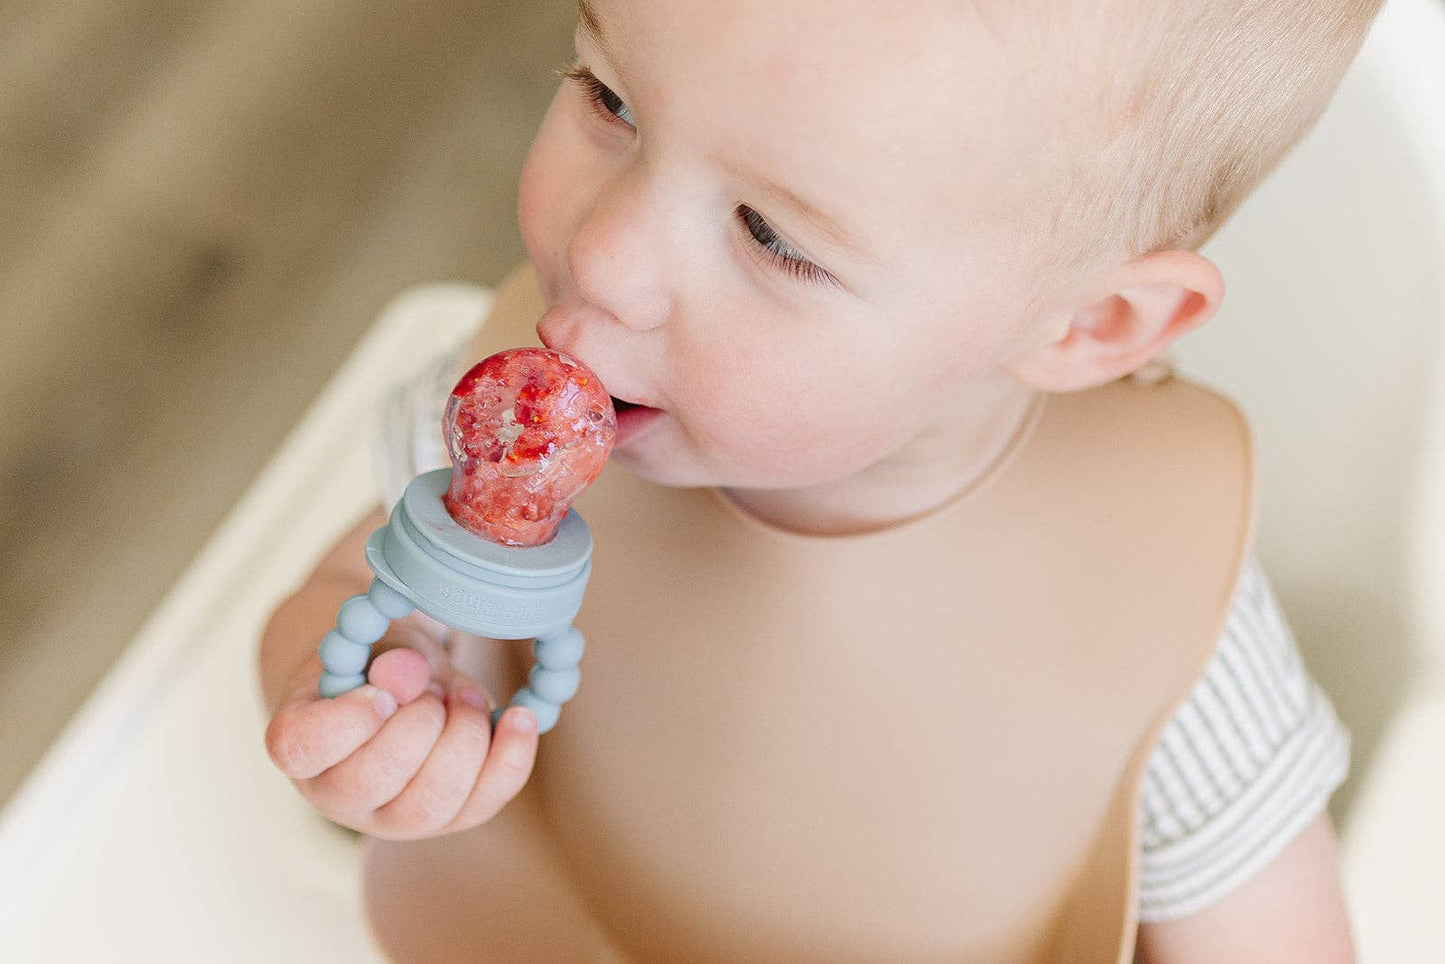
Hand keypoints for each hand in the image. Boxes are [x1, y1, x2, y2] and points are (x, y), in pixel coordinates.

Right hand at [264, 624, 538, 839]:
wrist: (400, 688)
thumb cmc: (376, 662)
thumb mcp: (377, 642)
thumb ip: (389, 654)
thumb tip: (412, 673)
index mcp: (299, 742)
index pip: (302, 747)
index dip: (346, 721)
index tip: (382, 691)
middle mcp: (336, 794)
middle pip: (372, 781)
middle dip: (419, 725)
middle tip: (438, 688)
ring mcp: (391, 817)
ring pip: (431, 803)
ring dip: (464, 739)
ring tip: (466, 695)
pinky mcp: (446, 820)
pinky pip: (482, 803)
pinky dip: (510, 758)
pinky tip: (519, 718)